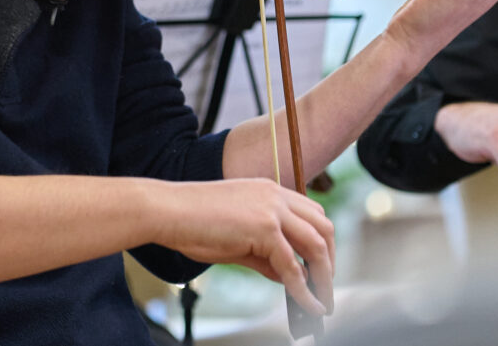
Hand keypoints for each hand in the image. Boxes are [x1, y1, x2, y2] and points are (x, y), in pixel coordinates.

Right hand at [154, 178, 334, 315]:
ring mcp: (272, 209)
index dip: (321, 241)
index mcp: (268, 190)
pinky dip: (304, 290)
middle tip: (325, 286)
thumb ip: (265, 255)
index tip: (320, 267)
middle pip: (323, 226)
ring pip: (316, 244)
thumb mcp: (237, 239)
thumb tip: (289, 277)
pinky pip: (293, 265)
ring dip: (323, 276)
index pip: (311, 213)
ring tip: (322, 301)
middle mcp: (275, 195)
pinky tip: (308, 306)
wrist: (167, 211)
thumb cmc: (192, 222)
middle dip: (329, 259)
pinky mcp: (265, 228)